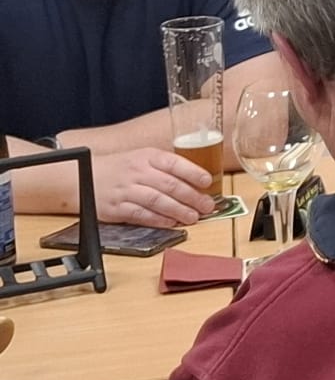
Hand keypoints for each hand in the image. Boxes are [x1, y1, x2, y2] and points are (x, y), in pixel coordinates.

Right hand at [93, 147, 216, 227]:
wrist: (81, 176)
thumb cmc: (120, 168)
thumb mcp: (142, 158)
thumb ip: (166, 167)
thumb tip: (198, 181)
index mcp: (147, 156)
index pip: (174, 162)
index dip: (193, 172)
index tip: (208, 181)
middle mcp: (136, 172)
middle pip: (168, 184)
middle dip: (191, 196)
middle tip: (207, 205)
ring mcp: (125, 190)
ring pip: (156, 200)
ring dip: (178, 210)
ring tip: (193, 217)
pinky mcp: (115, 208)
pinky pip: (140, 215)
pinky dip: (158, 220)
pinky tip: (171, 223)